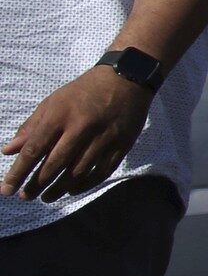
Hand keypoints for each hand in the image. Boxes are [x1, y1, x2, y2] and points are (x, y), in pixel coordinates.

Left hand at [3, 64, 155, 200]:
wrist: (127, 78)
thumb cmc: (83, 91)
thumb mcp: (53, 102)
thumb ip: (31, 127)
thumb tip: (8, 151)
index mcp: (61, 114)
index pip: (35, 148)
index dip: (19, 172)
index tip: (7, 189)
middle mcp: (82, 127)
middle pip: (56, 164)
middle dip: (38, 184)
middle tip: (27, 196)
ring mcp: (104, 138)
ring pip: (79, 172)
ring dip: (60, 189)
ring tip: (47, 197)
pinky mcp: (122, 144)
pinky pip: (101, 172)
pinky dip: (85, 185)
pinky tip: (72, 190)